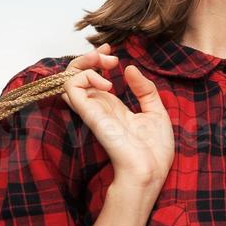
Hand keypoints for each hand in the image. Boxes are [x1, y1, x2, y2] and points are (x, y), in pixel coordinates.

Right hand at [59, 45, 172, 193]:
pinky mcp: (90, 115)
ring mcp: (92, 110)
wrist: (151, 171)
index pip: (92, 78)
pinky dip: (84, 77)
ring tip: (105, 65)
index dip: (97, 60)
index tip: (113, 54)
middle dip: (88, 57)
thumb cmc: (154, 150)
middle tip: (108, 55)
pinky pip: (71, 88)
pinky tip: (107, 84)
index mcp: (112, 106)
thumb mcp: (156, 111)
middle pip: (76, 74)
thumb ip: (145, 90)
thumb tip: (130, 69)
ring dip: (84, 63)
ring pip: (68, 77)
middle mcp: (98, 106)